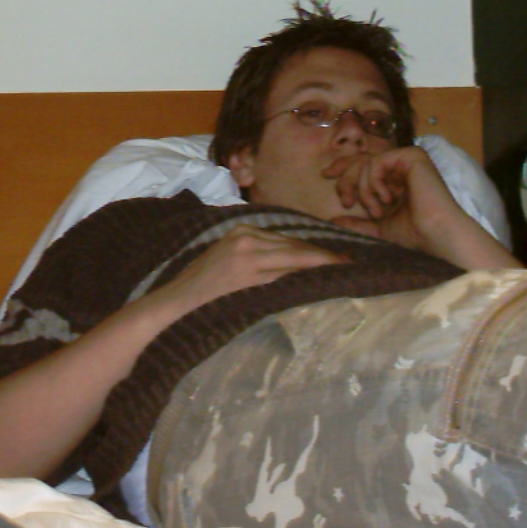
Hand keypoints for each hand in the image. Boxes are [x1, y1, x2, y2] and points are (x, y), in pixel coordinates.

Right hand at [152, 224, 346, 317]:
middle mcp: (246, 235)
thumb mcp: (227, 259)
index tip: (334, 253)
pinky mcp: (248, 270)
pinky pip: (283, 271)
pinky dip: (305, 270)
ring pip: (293, 255)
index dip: (311, 247)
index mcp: (241, 230)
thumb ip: (254, 254)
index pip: (285, 239)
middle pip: (293, 244)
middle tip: (348, 260)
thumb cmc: (201, 284)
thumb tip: (285, 261)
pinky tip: (321, 274)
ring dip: (320, 260)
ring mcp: (247, 252)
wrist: (178, 297)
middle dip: (322, 253)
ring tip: (343, 266)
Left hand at [323, 146, 519, 270]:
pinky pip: (379, 161)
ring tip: (377, 210)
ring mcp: (407, 160)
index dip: (343, 167)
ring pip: (367, 162)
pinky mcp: (413, 156)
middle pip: (361, 161)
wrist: (435, 235)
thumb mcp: (378, 228)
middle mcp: (401, 167)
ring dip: (364, 189)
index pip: (363, 165)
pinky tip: (386, 198)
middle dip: (347, 181)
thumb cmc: (412, 235)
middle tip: (347, 202)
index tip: (325, 175)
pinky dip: (374, 181)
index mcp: (394, 181)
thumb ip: (358, 222)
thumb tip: (333, 220)